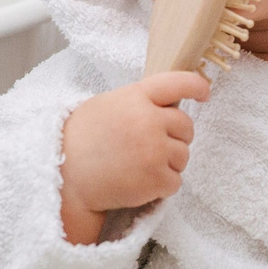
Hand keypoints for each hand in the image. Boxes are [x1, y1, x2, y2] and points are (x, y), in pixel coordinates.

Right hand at [59, 71, 210, 243]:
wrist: (64, 179)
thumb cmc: (80, 142)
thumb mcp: (106, 106)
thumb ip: (137, 102)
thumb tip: (166, 105)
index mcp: (135, 97)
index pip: (177, 82)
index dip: (196, 85)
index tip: (204, 92)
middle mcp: (149, 120)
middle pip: (186, 125)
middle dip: (175, 137)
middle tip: (151, 147)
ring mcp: (155, 150)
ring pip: (183, 155)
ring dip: (168, 163)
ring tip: (139, 167)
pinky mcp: (156, 179)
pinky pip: (175, 181)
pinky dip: (161, 186)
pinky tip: (138, 183)